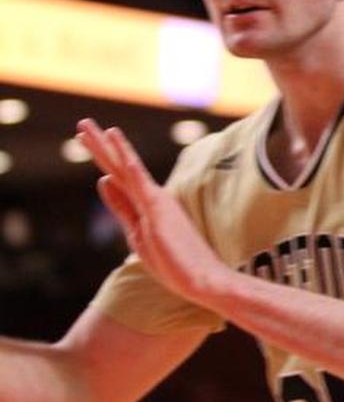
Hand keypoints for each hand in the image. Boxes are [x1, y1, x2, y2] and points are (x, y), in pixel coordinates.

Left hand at [76, 118, 226, 302]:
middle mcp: (151, 196)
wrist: (203, 278)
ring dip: (104, 145)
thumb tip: (103, 179)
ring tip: (85, 126)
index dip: (102, 158)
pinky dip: (125, 156)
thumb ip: (120, 205)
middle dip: (98, 145)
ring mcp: (154, 199)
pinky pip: (137, 176)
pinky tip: (114, 139)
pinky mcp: (156, 205)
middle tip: (82, 123)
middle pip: (118, 167)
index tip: (86, 139)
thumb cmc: (175, 262)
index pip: (119, 178)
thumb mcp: (136, 232)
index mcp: (147, 204)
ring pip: (123, 167)